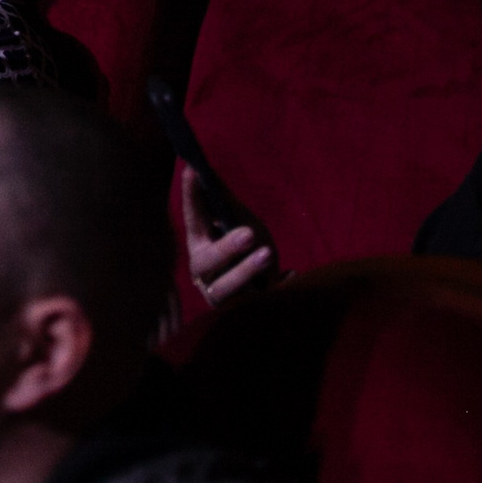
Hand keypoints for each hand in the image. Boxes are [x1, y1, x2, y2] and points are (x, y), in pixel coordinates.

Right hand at [180, 166, 274, 307]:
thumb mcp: (240, 223)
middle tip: (249, 233)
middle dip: (226, 248)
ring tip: (268, 254)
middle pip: (206, 261)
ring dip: (246, 272)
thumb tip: (207, 168)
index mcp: (200, 243)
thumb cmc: (246, 252)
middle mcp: (204, 271)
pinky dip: (275, 290)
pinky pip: (255, 306)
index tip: (193, 169)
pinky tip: (290, 277)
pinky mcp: (240, 313)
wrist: (263, 295)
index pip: (193, 218)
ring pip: (225, 288)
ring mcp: (220, 295)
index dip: (191, 195)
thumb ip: (224, 201)